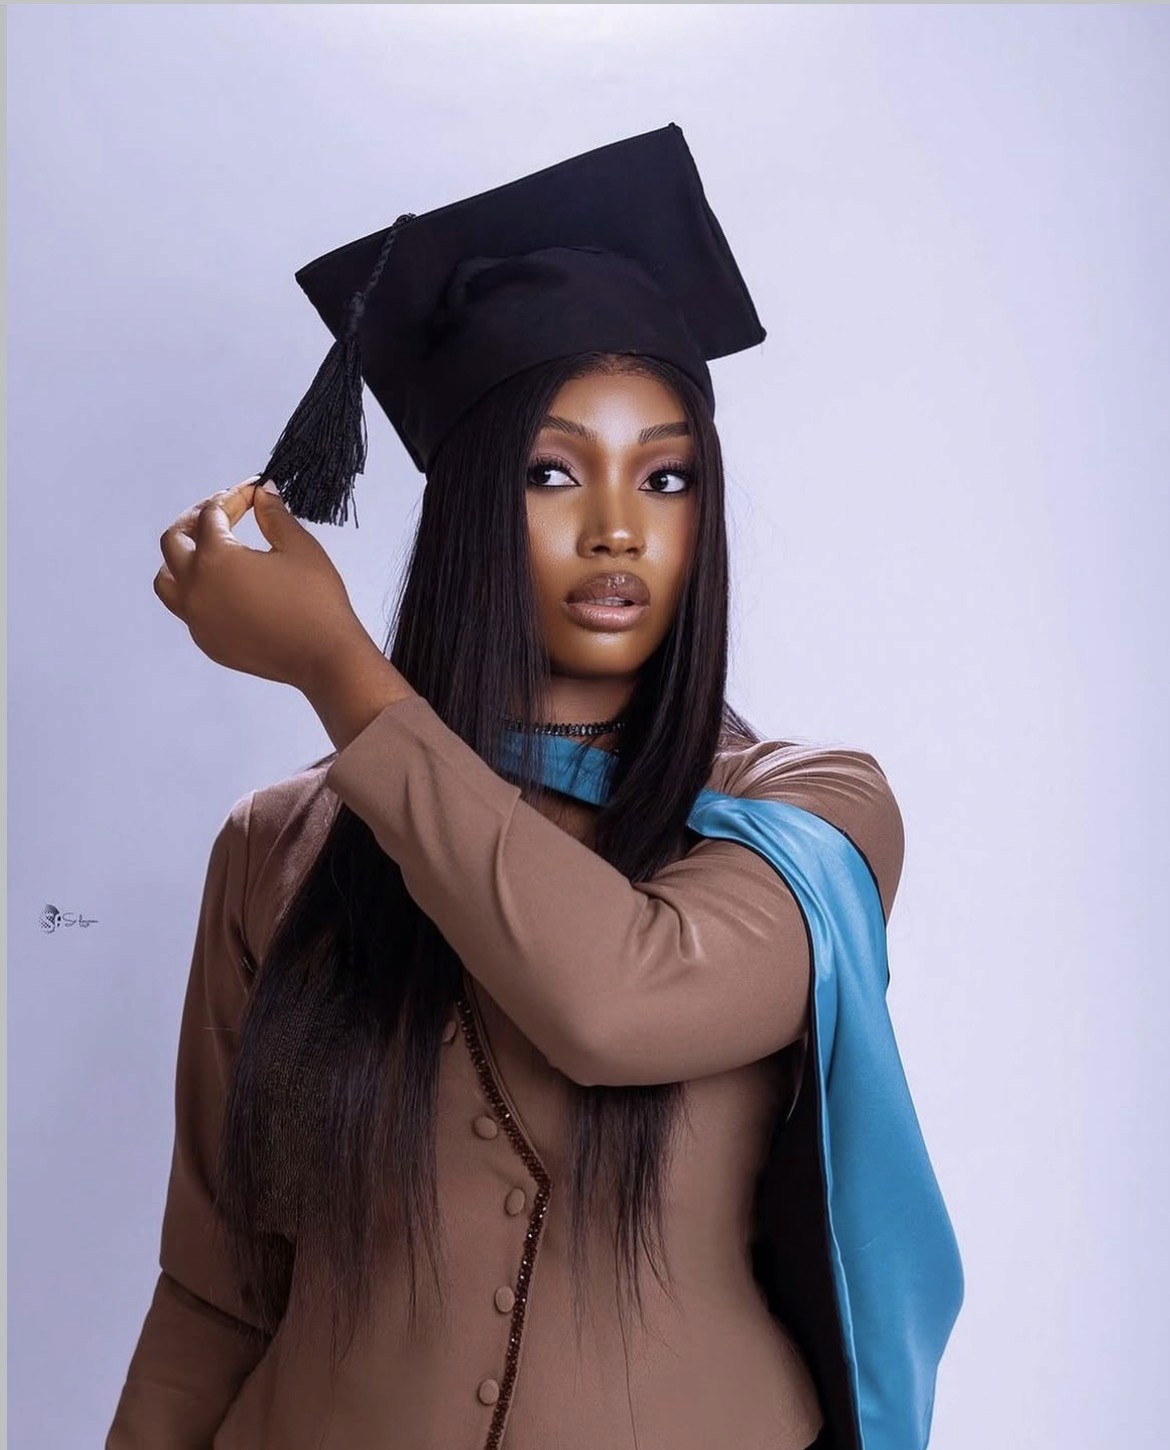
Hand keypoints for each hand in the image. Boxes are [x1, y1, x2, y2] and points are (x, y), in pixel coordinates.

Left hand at [153, 476, 373, 693]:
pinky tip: (222, 586)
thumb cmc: (317, 600)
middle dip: (195, 518)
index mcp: (216, 559)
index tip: (254, 491)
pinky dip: (195, 590)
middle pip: (174, 541)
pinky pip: (186, 609)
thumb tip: (262, 493)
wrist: (324, 657)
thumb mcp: (300, 548)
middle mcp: (196, 588)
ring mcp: (197, 618)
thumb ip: (274, 515)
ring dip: (181, 558)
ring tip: (205, 549)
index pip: (213, 514)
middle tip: (221, 510)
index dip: (234, 496)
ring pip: (167, 579)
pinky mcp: (207, 641)